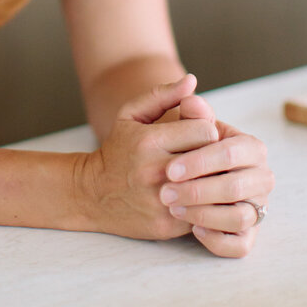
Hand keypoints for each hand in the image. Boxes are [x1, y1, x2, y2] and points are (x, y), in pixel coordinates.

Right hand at [75, 75, 219, 240]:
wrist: (92, 193)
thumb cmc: (119, 149)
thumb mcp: (132, 115)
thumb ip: (163, 95)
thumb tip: (192, 80)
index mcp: (149, 140)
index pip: (205, 130)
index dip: (207, 131)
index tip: (200, 135)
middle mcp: (155, 171)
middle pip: (211, 160)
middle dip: (213, 157)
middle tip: (207, 157)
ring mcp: (161, 201)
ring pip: (211, 190)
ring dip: (214, 183)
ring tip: (208, 177)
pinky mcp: (166, 225)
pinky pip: (203, 215)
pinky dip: (206, 206)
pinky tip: (199, 198)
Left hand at [159, 117, 273, 257]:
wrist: (176, 177)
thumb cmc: (180, 147)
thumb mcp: (175, 125)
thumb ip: (185, 110)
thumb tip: (190, 96)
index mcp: (249, 146)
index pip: (232, 152)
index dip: (201, 161)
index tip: (170, 168)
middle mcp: (260, 177)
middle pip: (236, 187)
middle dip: (198, 191)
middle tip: (165, 193)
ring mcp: (256, 207)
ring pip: (239, 217)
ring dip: (204, 215)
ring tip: (173, 209)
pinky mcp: (247, 234)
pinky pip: (240, 244)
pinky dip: (219, 240)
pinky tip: (194, 230)